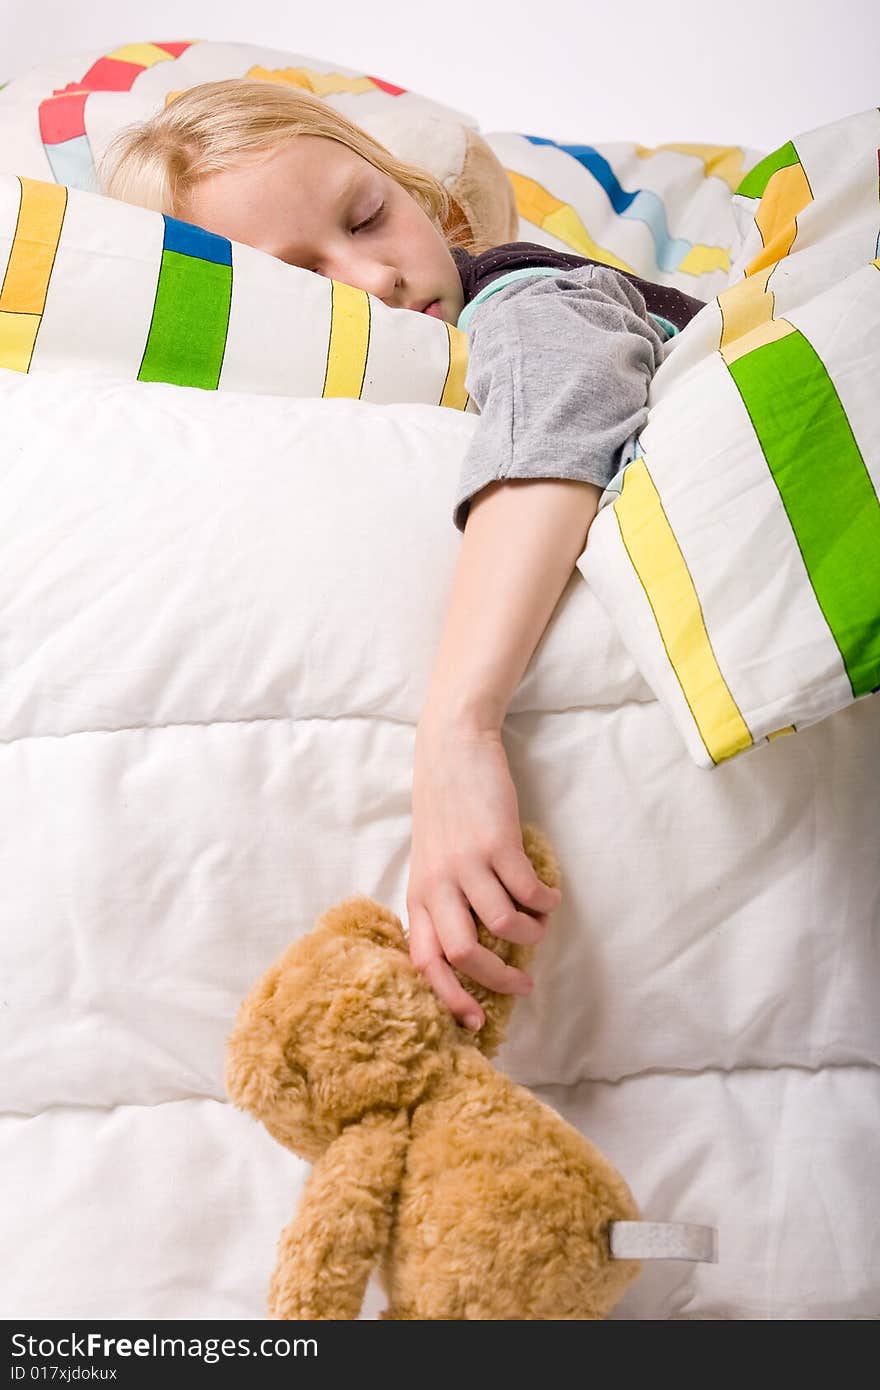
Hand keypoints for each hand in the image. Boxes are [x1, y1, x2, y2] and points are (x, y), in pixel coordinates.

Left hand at [406, 713, 561, 1030]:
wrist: (451, 748)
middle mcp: (437, 884)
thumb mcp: (431, 858)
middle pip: (463, 954)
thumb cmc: (444, 807)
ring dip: (530, 934)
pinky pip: (527, 891)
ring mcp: (466, 863)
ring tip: (541, 926)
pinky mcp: (496, 842)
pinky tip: (550, 898)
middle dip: (498, 980)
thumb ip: (444, 900)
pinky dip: (545, 903)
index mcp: (418, 892)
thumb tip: (474, 949)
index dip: (447, 997)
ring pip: (502, 925)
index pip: (424, 960)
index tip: (473, 1021)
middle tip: (524, 983)